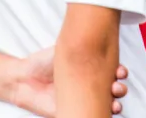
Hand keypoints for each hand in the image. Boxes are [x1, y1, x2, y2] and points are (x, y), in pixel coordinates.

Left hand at [10, 47, 128, 115]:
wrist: (25, 78)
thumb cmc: (45, 62)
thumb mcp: (66, 50)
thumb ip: (83, 47)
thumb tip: (100, 35)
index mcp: (91, 70)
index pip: (113, 72)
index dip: (120, 73)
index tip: (120, 71)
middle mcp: (90, 85)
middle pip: (114, 89)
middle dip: (120, 89)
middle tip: (116, 87)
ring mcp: (83, 100)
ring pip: (107, 104)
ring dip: (115, 104)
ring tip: (114, 102)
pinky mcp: (74, 113)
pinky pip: (92, 115)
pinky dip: (102, 115)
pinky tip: (106, 112)